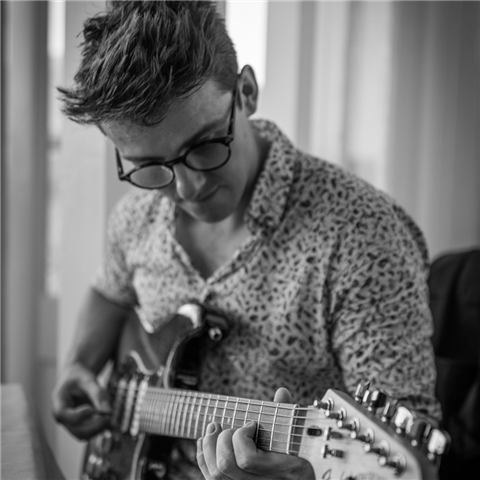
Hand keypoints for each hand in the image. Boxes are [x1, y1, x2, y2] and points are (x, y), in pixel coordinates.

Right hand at [51, 363, 111, 439]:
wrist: (76, 377)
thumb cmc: (80, 376)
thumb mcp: (88, 379)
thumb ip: (98, 394)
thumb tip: (109, 412)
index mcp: (58, 404)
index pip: (63, 416)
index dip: (80, 415)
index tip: (94, 409)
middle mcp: (63, 418)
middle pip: (76, 430)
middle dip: (95, 426)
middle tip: (110, 416)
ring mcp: (71, 424)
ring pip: (84, 435)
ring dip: (99, 429)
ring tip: (110, 416)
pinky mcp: (80, 425)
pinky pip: (90, 432)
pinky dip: (100, 428)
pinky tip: (109, 418)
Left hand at [197, 388, 314, 479]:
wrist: (306, 475)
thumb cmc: (303, 452)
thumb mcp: (300, 434)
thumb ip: (288, 415)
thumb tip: (281, 392)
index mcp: (283, 470)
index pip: (247, 459)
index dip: (242, 436)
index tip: (251, 424)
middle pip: (226, 465)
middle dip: (222, 439)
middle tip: (228, 427)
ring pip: (215, 475)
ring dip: (209, 447)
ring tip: (213, 428)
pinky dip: (203, 458)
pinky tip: (205, 441)